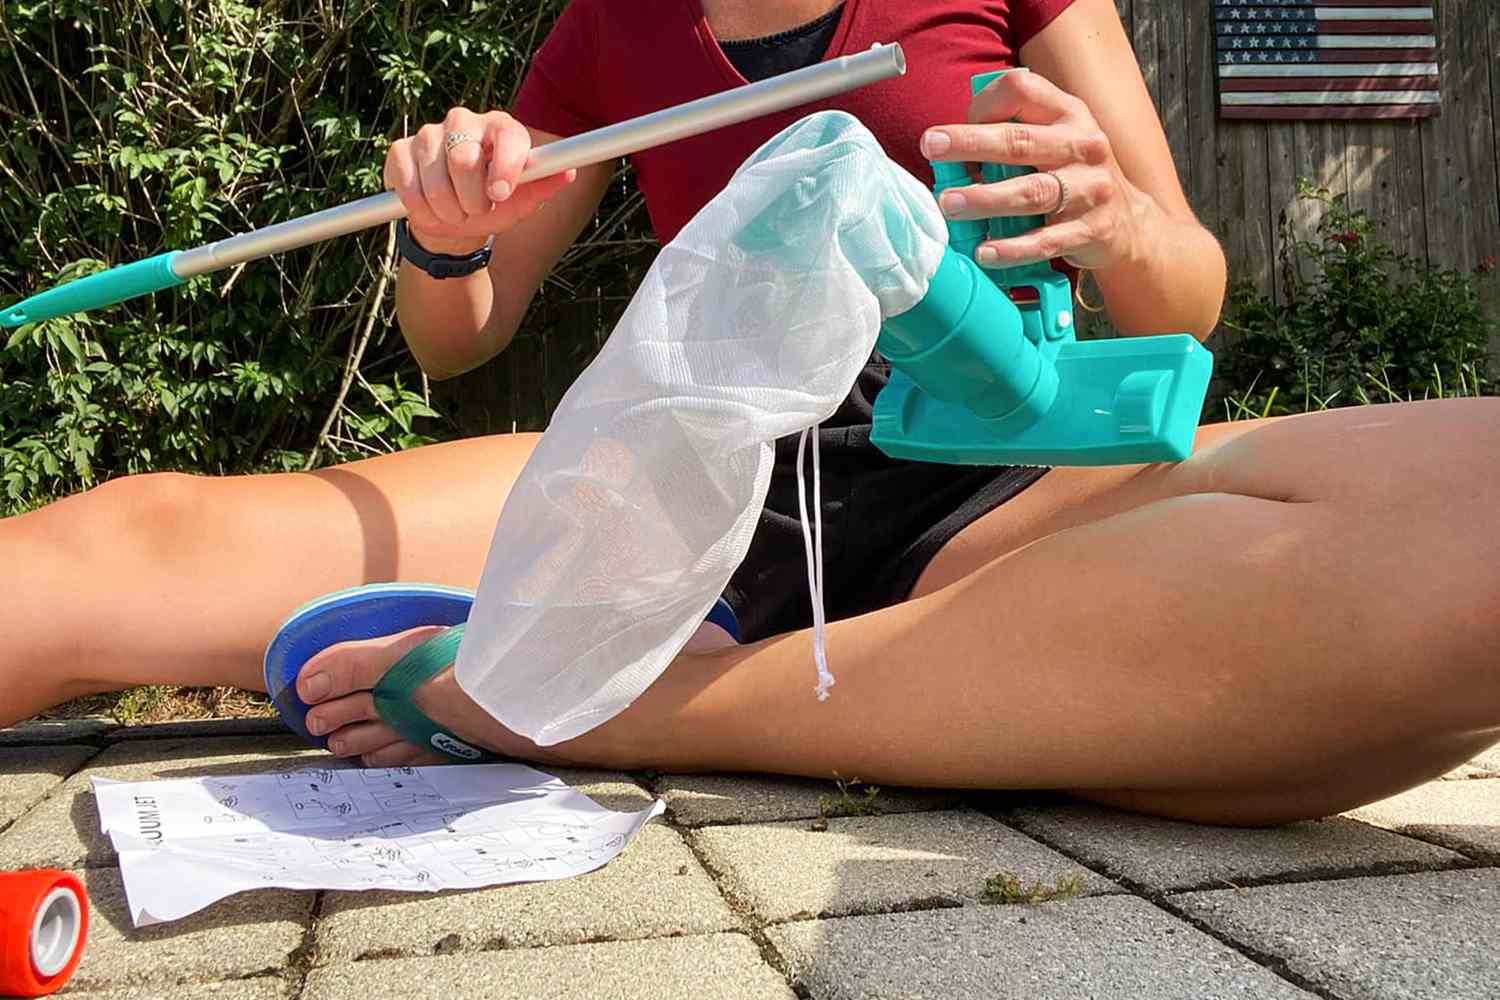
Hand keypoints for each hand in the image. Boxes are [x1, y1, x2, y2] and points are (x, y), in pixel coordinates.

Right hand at [384, 106, 576, 255]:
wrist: (453, 220)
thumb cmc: (493, 205)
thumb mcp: (522, 202)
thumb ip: (543, 186)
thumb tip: (569, 172)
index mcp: (500, 128)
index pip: (508, 137)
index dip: (504, 168)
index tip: (499, 195)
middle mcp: (463, 121)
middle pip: (464, 160)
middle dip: (471, 200)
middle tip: (477, 210)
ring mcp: (429, 133)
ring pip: (435, 182)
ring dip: (447, 211)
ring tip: (455, 213)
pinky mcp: (400, 151)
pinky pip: (407, 186)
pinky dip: (420, 209)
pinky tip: (430, 208)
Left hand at [919, 70, 1146, 270]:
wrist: (1129, 224)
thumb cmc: (1074, 177)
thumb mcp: (1057, 139)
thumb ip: (1014, 134)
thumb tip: (952, 148)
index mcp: (1069, 115)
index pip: (1022, 92)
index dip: (982, 105)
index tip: (950, 129)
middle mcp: (1082, 146)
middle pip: (1020, 140)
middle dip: (971, 143)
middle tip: (932, 146)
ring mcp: (1090, 189)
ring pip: (1031, 192)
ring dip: (985, 198)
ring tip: (949, 203)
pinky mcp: (1091, 230)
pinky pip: (1045, 241)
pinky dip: (1012, 248)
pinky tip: (984, 251)